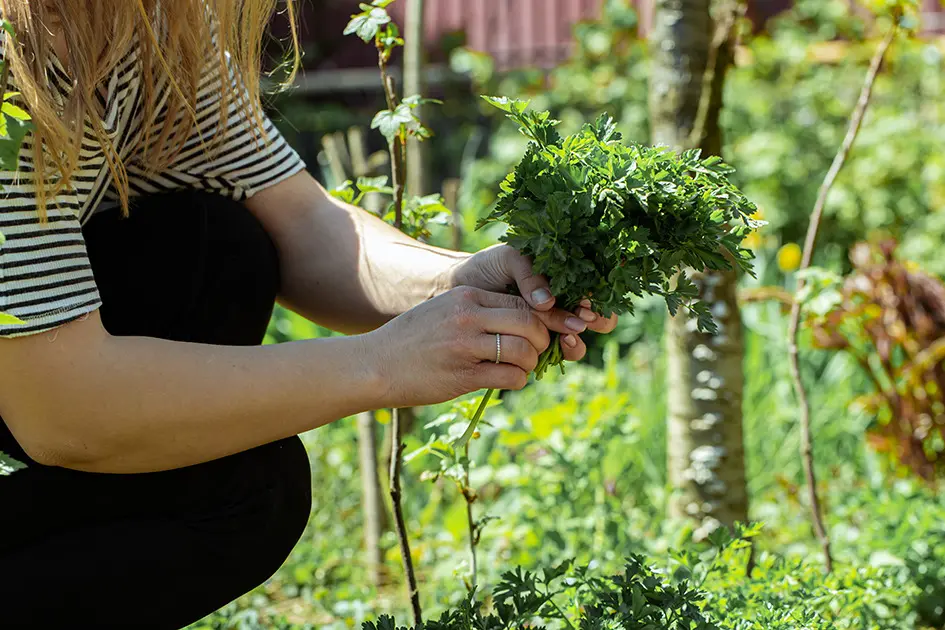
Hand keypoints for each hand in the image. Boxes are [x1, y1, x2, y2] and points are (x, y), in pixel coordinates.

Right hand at [366, 286, 554, 407]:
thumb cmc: (410, 341)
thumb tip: (515, 323)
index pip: (519, 301)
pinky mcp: (463, 375)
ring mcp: (465, 346)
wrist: (375, 365)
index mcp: (466, 296)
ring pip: (523, 350)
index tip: (537, 332)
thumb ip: (475, 311)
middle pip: (528, 322)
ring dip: (530, 362)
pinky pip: (509, 376)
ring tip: (522, 368)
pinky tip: (509, 380)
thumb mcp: (442, 310)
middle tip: (537, 351)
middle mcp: (467, 316)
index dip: (537, 318)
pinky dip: (518, 380)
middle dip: (541, 339)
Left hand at [448, 245, 618, 361]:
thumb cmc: (488, 267)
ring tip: (568, 337)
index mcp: (564, 278)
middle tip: (585, 320)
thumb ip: (530, 275)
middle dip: (598, 321)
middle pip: (597, 319)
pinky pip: (554, 356)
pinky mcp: (534, 348)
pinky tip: (554, 346)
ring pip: (577, 342)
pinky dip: (558, 354)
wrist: (457, 289)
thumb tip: (548, 302)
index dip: (597, 296)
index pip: (594, 288)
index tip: (588, 301)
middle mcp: (563, 305)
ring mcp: (550, 329)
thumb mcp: (510, 259)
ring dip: (578, 342)